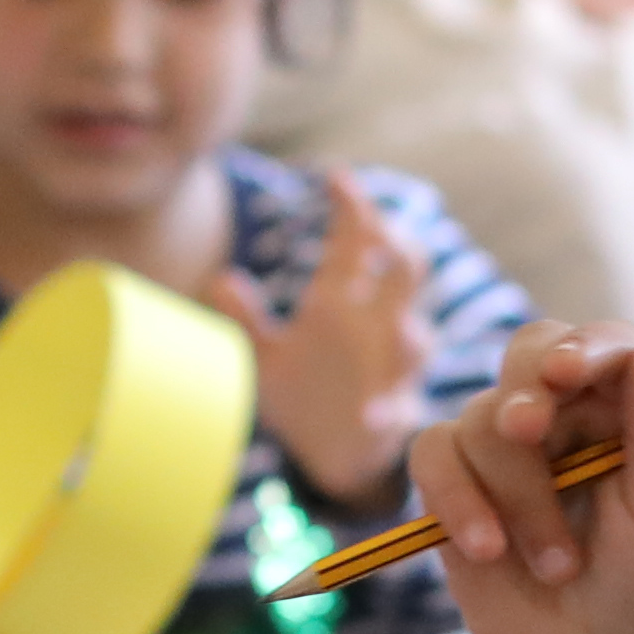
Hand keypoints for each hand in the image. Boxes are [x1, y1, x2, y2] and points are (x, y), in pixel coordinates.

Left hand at [241, 169, 435, 506]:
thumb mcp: (267, 357)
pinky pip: (397, 410)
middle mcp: (374, 328)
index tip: (337, 177)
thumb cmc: (305, 394)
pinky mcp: (395, 415)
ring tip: (398, 329)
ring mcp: (390, 371)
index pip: (357, 244)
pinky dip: (387, 412)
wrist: (333, 456)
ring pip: (414, 341)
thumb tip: (219, 278)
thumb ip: (247, 319)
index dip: (353, 209)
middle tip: (380, 229)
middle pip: (405, 273)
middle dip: (399, 249)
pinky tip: (373, 416)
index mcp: (342, 305)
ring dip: (407, 335)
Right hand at [412, 324, 633, 633]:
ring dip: (517, 493)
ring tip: (557, 566)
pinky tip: (487, 549)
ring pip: (482, 418)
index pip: (608, 344)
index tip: (566, 373)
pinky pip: (433, 455)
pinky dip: (455, 498)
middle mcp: (570, 414)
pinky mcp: (458, 485)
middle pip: (529, 352)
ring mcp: (509, 448)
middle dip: (526, 390)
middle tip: (530, 432)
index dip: (585, 347)